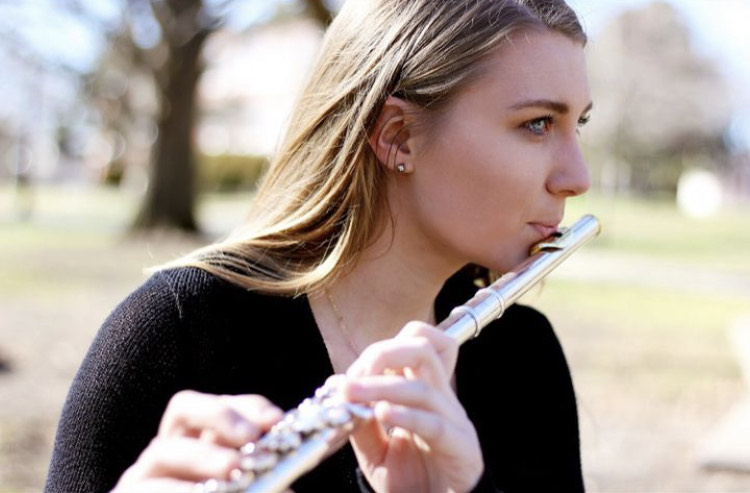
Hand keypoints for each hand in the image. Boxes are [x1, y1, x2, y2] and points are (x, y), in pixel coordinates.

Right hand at [112, 391, 281, 492]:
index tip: (277, 420)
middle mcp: (170, 449)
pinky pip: (149, 490)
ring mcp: (144, 475)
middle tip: (252, 437)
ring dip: (203, 458)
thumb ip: (268, 477)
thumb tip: (296, 475)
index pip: (223, 404)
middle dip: (219, 415)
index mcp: (200, 439)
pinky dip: (180, 492)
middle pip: (184, 407)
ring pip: (163, 450)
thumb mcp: (249, 488)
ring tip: (235, 471)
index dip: (250, 407)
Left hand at [343, 322, 483, 492]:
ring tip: (352, 395)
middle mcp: (441, 398)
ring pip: (422, 386)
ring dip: (381, 387)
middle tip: (354, 376)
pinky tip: (382, 414)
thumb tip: (340, 386)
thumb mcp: (374, 448)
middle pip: (422, 348)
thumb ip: (360, 419)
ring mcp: (454, 420)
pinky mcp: (461, 448)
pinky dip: (405, 415)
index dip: (379, 350)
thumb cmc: (410, 479)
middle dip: (383, 353)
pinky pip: (434, 424)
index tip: (350, 376)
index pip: (414, 342)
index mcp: (424, 390)